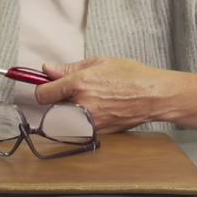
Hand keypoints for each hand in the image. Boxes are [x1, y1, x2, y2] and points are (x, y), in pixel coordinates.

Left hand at [34, 57, 174, 133]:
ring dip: (68, 113)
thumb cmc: (131, 75)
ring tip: (86, 102)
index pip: (43, 94)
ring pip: (65, 121)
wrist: (155, 96)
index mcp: (79, 84)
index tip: (45, 88)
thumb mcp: (99, 62)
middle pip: (52, 109)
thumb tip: (48, 69)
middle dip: (57, 102)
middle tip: (69, 94)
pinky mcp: (99, 133)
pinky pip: (80, 129)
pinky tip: (96, 111)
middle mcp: (82, 105)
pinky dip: (82, 122)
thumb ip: (69, 68)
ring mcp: (90, 122)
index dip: (42, 90)